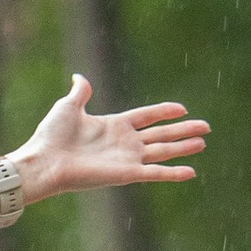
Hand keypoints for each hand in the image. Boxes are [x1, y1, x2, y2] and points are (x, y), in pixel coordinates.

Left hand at [10, 75, 208, 200]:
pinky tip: (191, 171)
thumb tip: (80, 77)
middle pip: (161, 134)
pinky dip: (173, 173)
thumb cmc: (51, 136)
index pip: (146, 117)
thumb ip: (80, 92)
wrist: (44, 160)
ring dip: (183, 147)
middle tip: (206, 127)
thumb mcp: (68, 106)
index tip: (182, 109)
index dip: (164, 112)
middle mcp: (123, 143)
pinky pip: (154, 173)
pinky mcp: (126, 174)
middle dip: (183, 130)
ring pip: (162, 151)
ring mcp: (126, 159)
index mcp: (113, 125)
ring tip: (202, 143)